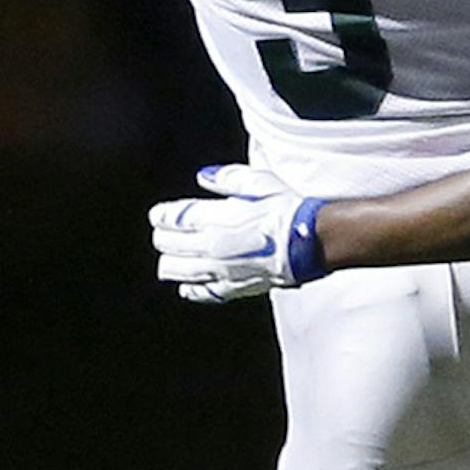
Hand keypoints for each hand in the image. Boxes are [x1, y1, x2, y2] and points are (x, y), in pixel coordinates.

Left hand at [150, 165, 324, 303]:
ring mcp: (220, 269)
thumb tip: (204, 176)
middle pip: (170, 245)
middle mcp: (211, 245)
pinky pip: (202, 292)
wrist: (310, 241)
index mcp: (215, 217)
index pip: (175, 218)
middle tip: (163, 234)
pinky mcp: (233, 286)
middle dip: (163, 238)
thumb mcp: (259, 182)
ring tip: (169, 260)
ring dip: (169, 264)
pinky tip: (187, 286)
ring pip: (179, 271)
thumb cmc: (288, 209)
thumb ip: (227, 179)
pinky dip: (190, 289)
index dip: (162, 216)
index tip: (159, 215)